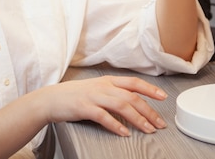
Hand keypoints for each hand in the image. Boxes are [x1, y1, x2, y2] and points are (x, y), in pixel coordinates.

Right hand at [42, 76, 167, 135]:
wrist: (51, 98)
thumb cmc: (75, 95)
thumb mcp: (97, 88)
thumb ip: (114, 92)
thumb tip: (134, 102)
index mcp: (108, 80)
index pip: (134, 82)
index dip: (150, 89)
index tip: (163, 97)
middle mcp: (103, 86)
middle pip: (132, 97)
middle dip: (149, 111)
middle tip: (159, 123)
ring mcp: (94, 96)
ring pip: (122, 105)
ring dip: (138, 119)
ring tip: (147, 129)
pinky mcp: (84, 107)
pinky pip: (104, 116)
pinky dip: (116, 125)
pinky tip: (124, 133)